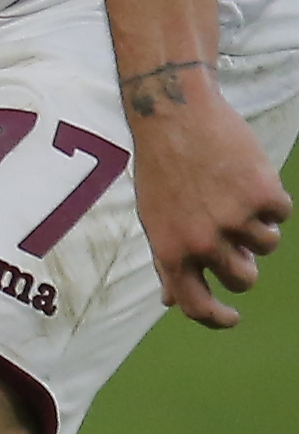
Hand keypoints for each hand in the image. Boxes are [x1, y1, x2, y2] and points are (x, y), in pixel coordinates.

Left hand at [131, 72, 288, 329]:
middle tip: (236, 239)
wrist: (174, 116)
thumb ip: (167, 261)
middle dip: (245, 264)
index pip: (196, 303)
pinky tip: (246, 175)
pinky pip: (281, 213)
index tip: (232, 318)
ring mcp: (234, 220)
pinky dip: (271, 198)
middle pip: (242, 278)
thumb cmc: (162, 169)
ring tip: (232, 195)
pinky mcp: (262, 196)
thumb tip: (171, 301)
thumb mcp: (153, 217)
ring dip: (257, 225)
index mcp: (170, 251)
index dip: (217, 318)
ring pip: (267, 245)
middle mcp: (202, 241)